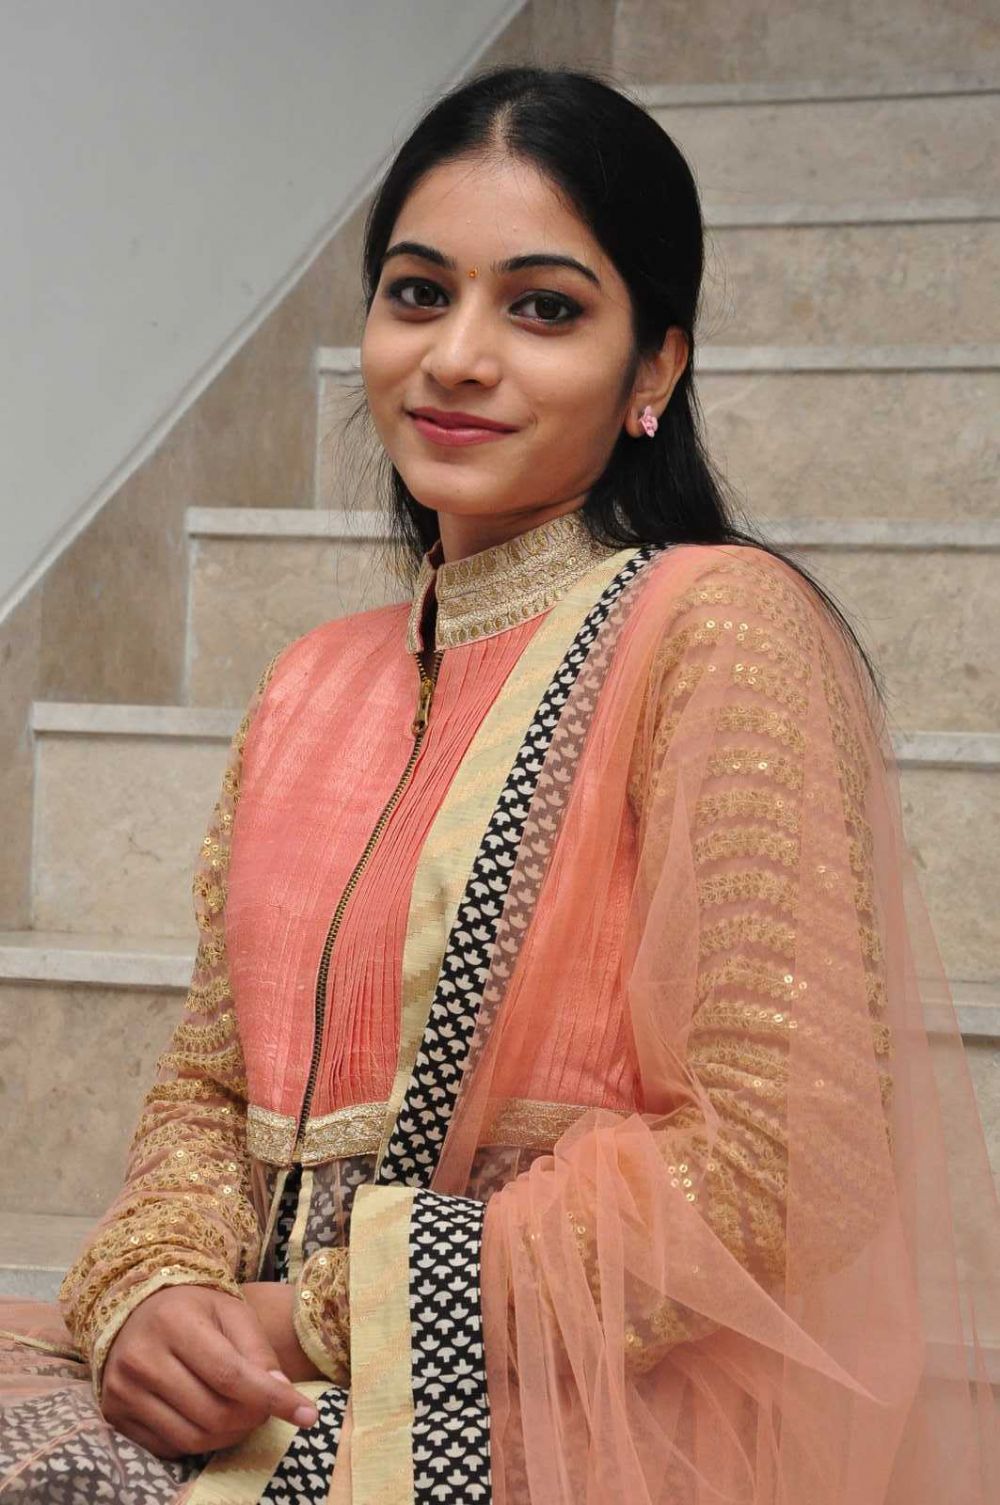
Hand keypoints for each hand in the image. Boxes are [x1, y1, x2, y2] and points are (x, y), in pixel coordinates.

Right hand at [101, 1283, 318, 1459]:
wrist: (136, 1309)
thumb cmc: (193, 1308)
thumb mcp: (232, 1312)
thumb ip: (258, 1350)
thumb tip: (279, 1393)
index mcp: (174, 1324)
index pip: (230, 1375)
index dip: (272, 1400)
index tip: (308, 1415)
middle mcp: (142, 1359)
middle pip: (213, 1412)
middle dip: (251, 1418)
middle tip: (266, 1408)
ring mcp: (123, 1391)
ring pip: (192, 1438)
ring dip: (229, 1436)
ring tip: (242, 1415)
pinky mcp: (115, 1416)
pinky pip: (168, 1448)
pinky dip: (199, 1442)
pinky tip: (208, 1419)